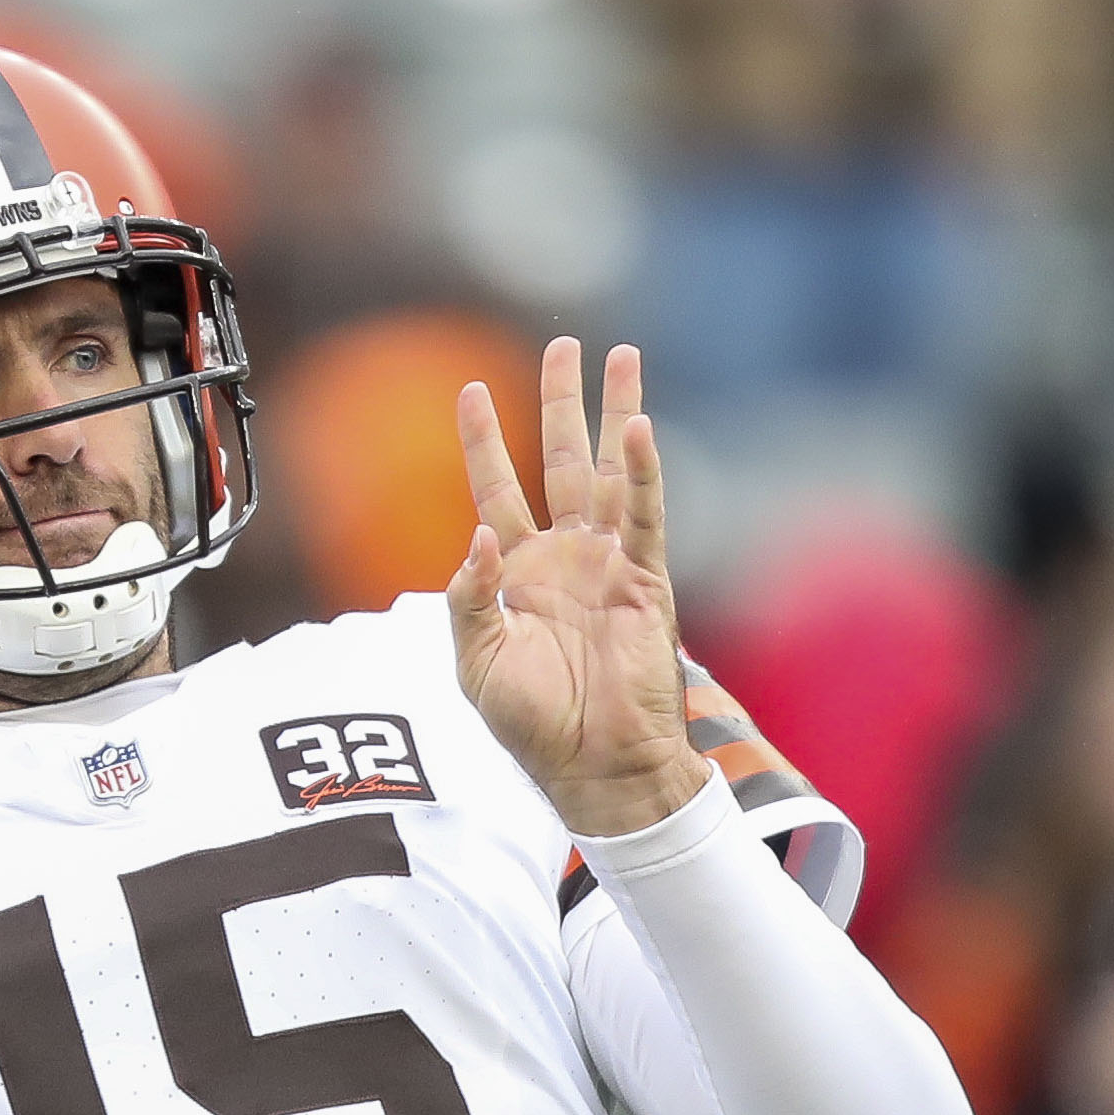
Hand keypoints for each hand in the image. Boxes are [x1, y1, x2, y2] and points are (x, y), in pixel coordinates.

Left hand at [446, 339, 708, 837]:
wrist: (595, 769)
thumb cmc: (534, 726)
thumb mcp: (477, 664)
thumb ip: (467, 600)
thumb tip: (474, 538)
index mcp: (519, 574)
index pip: (497, 490)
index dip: (484, 442)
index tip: (469, 391)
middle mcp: (566, 557)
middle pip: (563, 460)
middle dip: (559, 403)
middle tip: (564, 345)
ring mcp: (609, 565)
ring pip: (612, 472)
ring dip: (615, 414)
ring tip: (620, 356)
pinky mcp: (646, 582)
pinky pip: (645, 516)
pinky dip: (644, 472)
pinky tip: (639, 427)